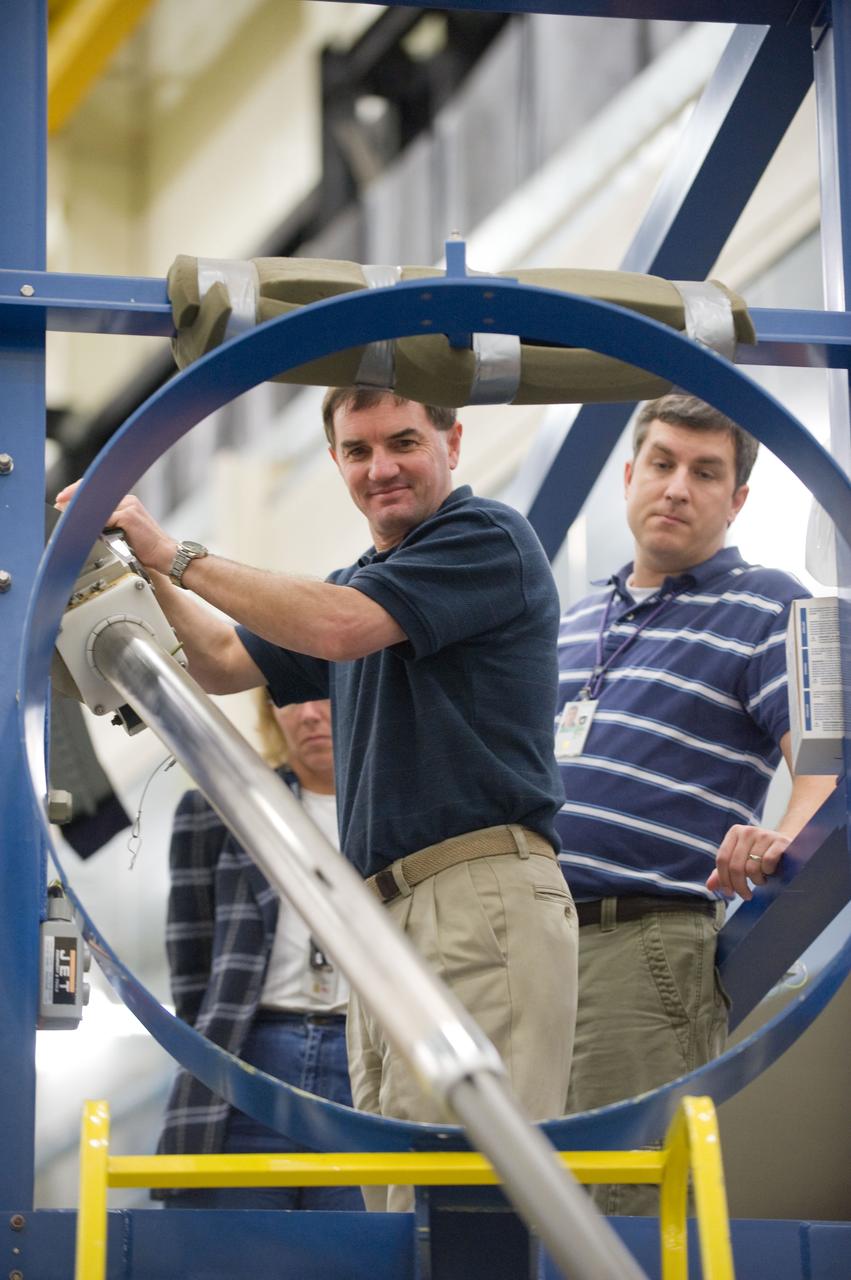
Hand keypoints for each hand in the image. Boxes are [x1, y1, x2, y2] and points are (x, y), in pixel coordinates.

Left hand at [55, 482, 176, 574]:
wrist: (166, 555)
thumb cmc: (147, 548)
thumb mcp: (125, 531)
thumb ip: (109, 524)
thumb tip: (87, 524)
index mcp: (127, 502)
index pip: (99, 492)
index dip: (78, 492)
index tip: (63, 499)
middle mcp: (128, 501)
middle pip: (95, 494)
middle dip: (73, 498)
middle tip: (59, 506)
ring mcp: (129, 507)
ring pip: (97, 504)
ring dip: (78, 509)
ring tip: (65, 515)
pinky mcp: (129, 517)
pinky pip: (104, 517)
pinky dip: (90, 521)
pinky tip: (80, 525)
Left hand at [706, 824, 789, 899]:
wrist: (786, 847)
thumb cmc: (759, 855)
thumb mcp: (740, 861)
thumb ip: (723, 873)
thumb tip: (709, 886)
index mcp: (734, 833)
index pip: (722, 859)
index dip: (724, 880)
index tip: (729, 893)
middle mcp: (748, 831)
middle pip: (735, 866)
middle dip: (740, 886)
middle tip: (746, 895)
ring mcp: (764, 835)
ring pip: (751, 868)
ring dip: (756, 881)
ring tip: (760, 880)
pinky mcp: (780, 842)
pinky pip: (768, 863)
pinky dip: (768, 872)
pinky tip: (770, 872)